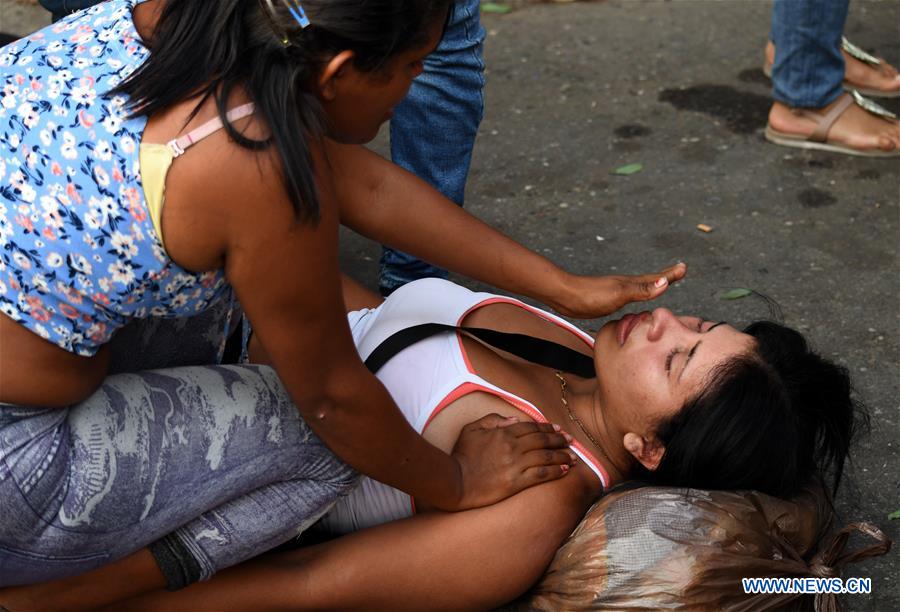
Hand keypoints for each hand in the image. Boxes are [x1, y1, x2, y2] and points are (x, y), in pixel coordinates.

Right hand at [448, 414, 576, 510]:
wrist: (455, 482)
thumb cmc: (461, 455)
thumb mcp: (472, 429)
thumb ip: (493, 420)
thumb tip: (514, 420)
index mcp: (503, 433)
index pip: (531, 427)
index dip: (547, 427)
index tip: (558, 429)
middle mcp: (513, 447)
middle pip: (543, 440)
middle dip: (559, 440)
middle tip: (571, 441)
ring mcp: (515, 465)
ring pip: (546, 457)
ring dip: (562, 455)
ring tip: (574, 457)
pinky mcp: (516, 482)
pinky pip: (541, 475)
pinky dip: (556, 471)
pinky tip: (565, 470)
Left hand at [548, 262, 686, 318]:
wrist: (564, 296)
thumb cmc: (590, 295)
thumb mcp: (619, 294)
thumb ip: (641, 290)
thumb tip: (665, 282)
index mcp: (630, 284)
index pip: (655, 279)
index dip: (670, 275)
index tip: (684, 267)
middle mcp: (625, 285)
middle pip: (650, 281)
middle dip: (665, 277)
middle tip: (679, 271)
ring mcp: (615, 292)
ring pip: (639, 288)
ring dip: (652, 285)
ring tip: (660, 284)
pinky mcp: (606, 300)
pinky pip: (628, 297)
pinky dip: (636, 296)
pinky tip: (631, 299)